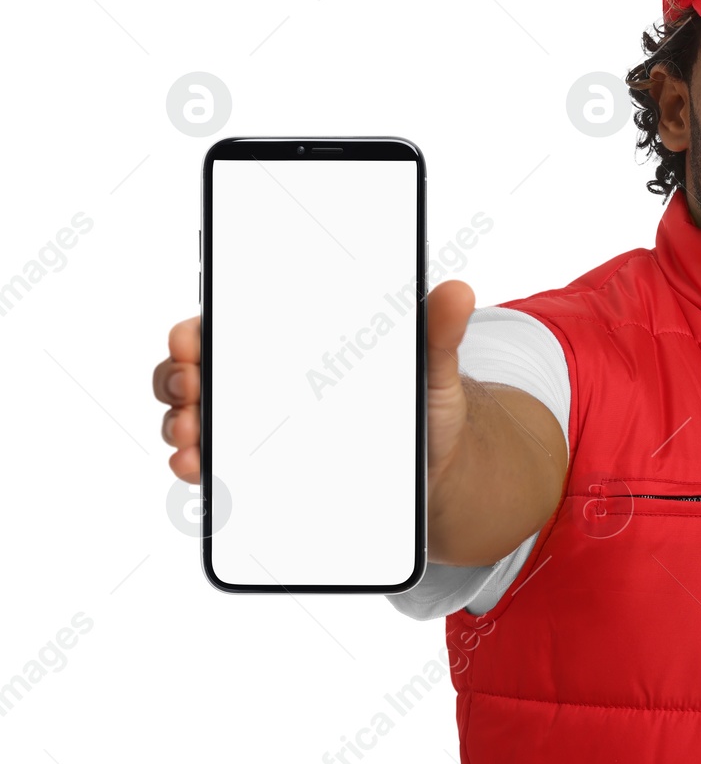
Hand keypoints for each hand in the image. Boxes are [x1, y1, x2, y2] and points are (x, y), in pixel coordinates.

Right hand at [154, 279, 481, 496]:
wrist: (437, 472)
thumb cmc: (426, 410)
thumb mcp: (434, 371)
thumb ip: (439, 334)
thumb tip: (459, 292)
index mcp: (294, 342)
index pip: (229, 325)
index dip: (197, 330)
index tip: (189, 341)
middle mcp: (264, 379)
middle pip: (196, 370)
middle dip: (177, 378)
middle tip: (189, 391)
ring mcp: (259, 425)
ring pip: (195, 416)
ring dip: (180, 425)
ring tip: (191, 440)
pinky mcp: (262, 468)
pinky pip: (215, 464)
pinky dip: (197, 465)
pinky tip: (199, 471)